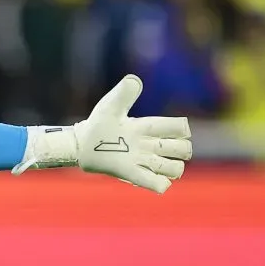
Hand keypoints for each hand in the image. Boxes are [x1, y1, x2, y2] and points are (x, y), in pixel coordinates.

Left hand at [13, 75, 192, 193]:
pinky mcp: (132, 175)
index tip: (164, 128)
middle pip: (184, 150)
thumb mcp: (110, 106)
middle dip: (180, 149)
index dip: (180, 128)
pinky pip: (158, 185)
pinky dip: (159, 184)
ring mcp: (142, 162)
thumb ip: (124, 93)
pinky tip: (147, 176)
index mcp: (148, 128)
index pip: (180, 128)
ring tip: (151, 163)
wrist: (80, 145)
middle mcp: (149, 146)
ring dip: (171, 168)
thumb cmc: (98, 124)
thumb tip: (134, 80)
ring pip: (175, 169)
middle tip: (157, 147)